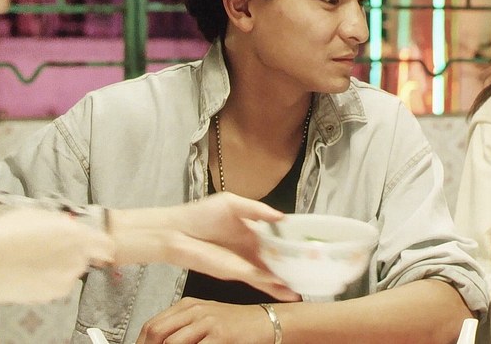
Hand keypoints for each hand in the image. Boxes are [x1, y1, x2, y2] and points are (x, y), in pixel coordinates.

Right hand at [0, 208, 112, 302]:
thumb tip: (68, 224)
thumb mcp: (36, 215)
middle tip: (52, 252)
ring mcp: (66, 277)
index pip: (106, 243)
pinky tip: (32, 274)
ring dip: (62, 268)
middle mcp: (77, 257)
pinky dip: (51, 281)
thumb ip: (60, 221)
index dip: (103, 245)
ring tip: (36, 262)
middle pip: (86, 257)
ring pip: (72, 272)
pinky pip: (59, 286)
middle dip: (74, 254)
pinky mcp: (53, 293)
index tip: (102, 248)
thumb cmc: (5, 234)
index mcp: (76, 234)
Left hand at [111, 192, 300, 301]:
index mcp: (252, 231)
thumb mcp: (233, 203)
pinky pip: (257, 278)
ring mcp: (244, 262)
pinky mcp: (235, 272)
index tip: (311, 247)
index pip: (277, 239)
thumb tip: (282, 217)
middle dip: (294, 266)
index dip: (293, 244)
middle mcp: (251, 249)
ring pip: (270, 273)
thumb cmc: (199, 214)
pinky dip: (271, 284)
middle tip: (315, 271)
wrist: (175, 232)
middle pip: (277, 260)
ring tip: (304, 287)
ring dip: (286, 280)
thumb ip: (258, 210)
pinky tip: (284, 286)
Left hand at [136, 297, 272, 343]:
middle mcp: (196, 311)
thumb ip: (182, 328)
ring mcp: (208, 322)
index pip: (152, 324)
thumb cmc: (237, 324)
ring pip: (171, 343)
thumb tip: (156, 342)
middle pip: (156, 332)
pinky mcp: (220, 336)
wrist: (266, 323)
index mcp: (189, 305)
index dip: (141, 343)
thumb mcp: (206, 320)